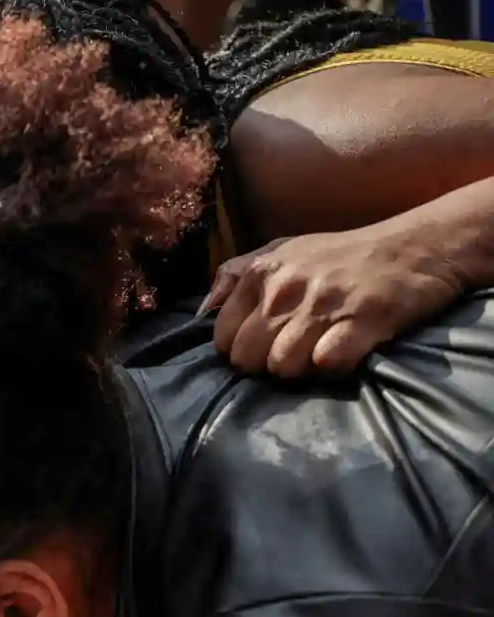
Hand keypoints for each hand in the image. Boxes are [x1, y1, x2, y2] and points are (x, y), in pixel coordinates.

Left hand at [202, 220, 465, 376]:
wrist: (416, 246)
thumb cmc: (342, 255)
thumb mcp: (283, 250)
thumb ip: (235, 276)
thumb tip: (199, 312)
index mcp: (262, 272)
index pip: (223, 337)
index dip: (241, 349)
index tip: (265, 344)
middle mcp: (286, 287)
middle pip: (248, 358)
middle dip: (266, 365)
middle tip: (294, 352)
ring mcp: (324, 304)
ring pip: (282, 366)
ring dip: (300, 370)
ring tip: (319, 351)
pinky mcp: (362, 320)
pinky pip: (326, 364)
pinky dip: (333, 367)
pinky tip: (344, 352)